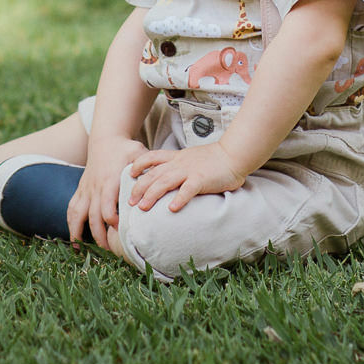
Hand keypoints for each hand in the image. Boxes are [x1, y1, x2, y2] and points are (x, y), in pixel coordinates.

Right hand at [68, 135, 146, 256]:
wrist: (105, 139)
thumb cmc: (125, 148)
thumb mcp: (139, 153)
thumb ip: (146, 168)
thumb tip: (156, 182)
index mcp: (109, 180)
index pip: (107, 205)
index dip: (112, 220)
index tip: (119, 230)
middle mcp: (95, 187)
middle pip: (92, 216)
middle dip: (98, 235)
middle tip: (109, 251)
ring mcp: (86, 189)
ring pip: (77, 214)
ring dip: (77, 232)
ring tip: (80, 250)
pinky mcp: (81, 189)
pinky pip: (72, 208)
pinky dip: (70, 223)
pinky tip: (74, 238)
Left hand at [127, 142, 248, 213]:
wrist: (234, 154)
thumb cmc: (215, 159)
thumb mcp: (192, 158)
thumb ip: (180, 165)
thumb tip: (171, 177)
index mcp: (177, 157)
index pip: (152, 157)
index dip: (139, 165)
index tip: (130, 174)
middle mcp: (179, 163)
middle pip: (153, 174)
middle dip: (139, 188)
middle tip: (130, 202)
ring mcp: (189, 171)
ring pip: (165, 182)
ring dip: (152, 195)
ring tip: (143, 207)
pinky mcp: (201, 179)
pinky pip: (188, 189)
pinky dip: (179, 199)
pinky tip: (172, 209)